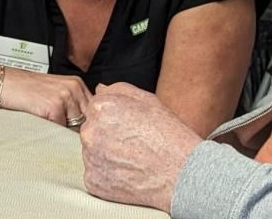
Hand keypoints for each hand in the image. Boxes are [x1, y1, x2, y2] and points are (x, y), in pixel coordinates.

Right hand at [1, 69, 90, 127]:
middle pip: (88, 118)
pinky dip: (54, 132)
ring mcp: (65, 96)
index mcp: (77, 83)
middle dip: (80, 129)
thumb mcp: (56, 90)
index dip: (89, 122)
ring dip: (67, 132)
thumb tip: (88, 123)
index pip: (94, 108)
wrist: (6, 83)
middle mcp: (74, 88)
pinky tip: (44, 126)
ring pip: (76, 126)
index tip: (85, 131)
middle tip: (66, 133)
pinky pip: (61, 129)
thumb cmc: (27, 89)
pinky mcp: (54, 107)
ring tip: (52, 128)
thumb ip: (73, 102)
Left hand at [80, 83, 201, 211]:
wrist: (181, 173)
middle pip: (91, 130)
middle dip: (106, 135)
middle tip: (132, 142)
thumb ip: (120, 90)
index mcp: (101, 108)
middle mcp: (90, 132)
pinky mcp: (93, 182)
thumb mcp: (149, 101)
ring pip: (93, 153)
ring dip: (106, 155)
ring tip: (133, 158)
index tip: (129, 125)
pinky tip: (129, 172)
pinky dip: (108, 175)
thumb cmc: (169, 135)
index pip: (95, 108)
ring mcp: (90, 159)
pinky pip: (96, 174)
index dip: (114, 116)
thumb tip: (101, 89)